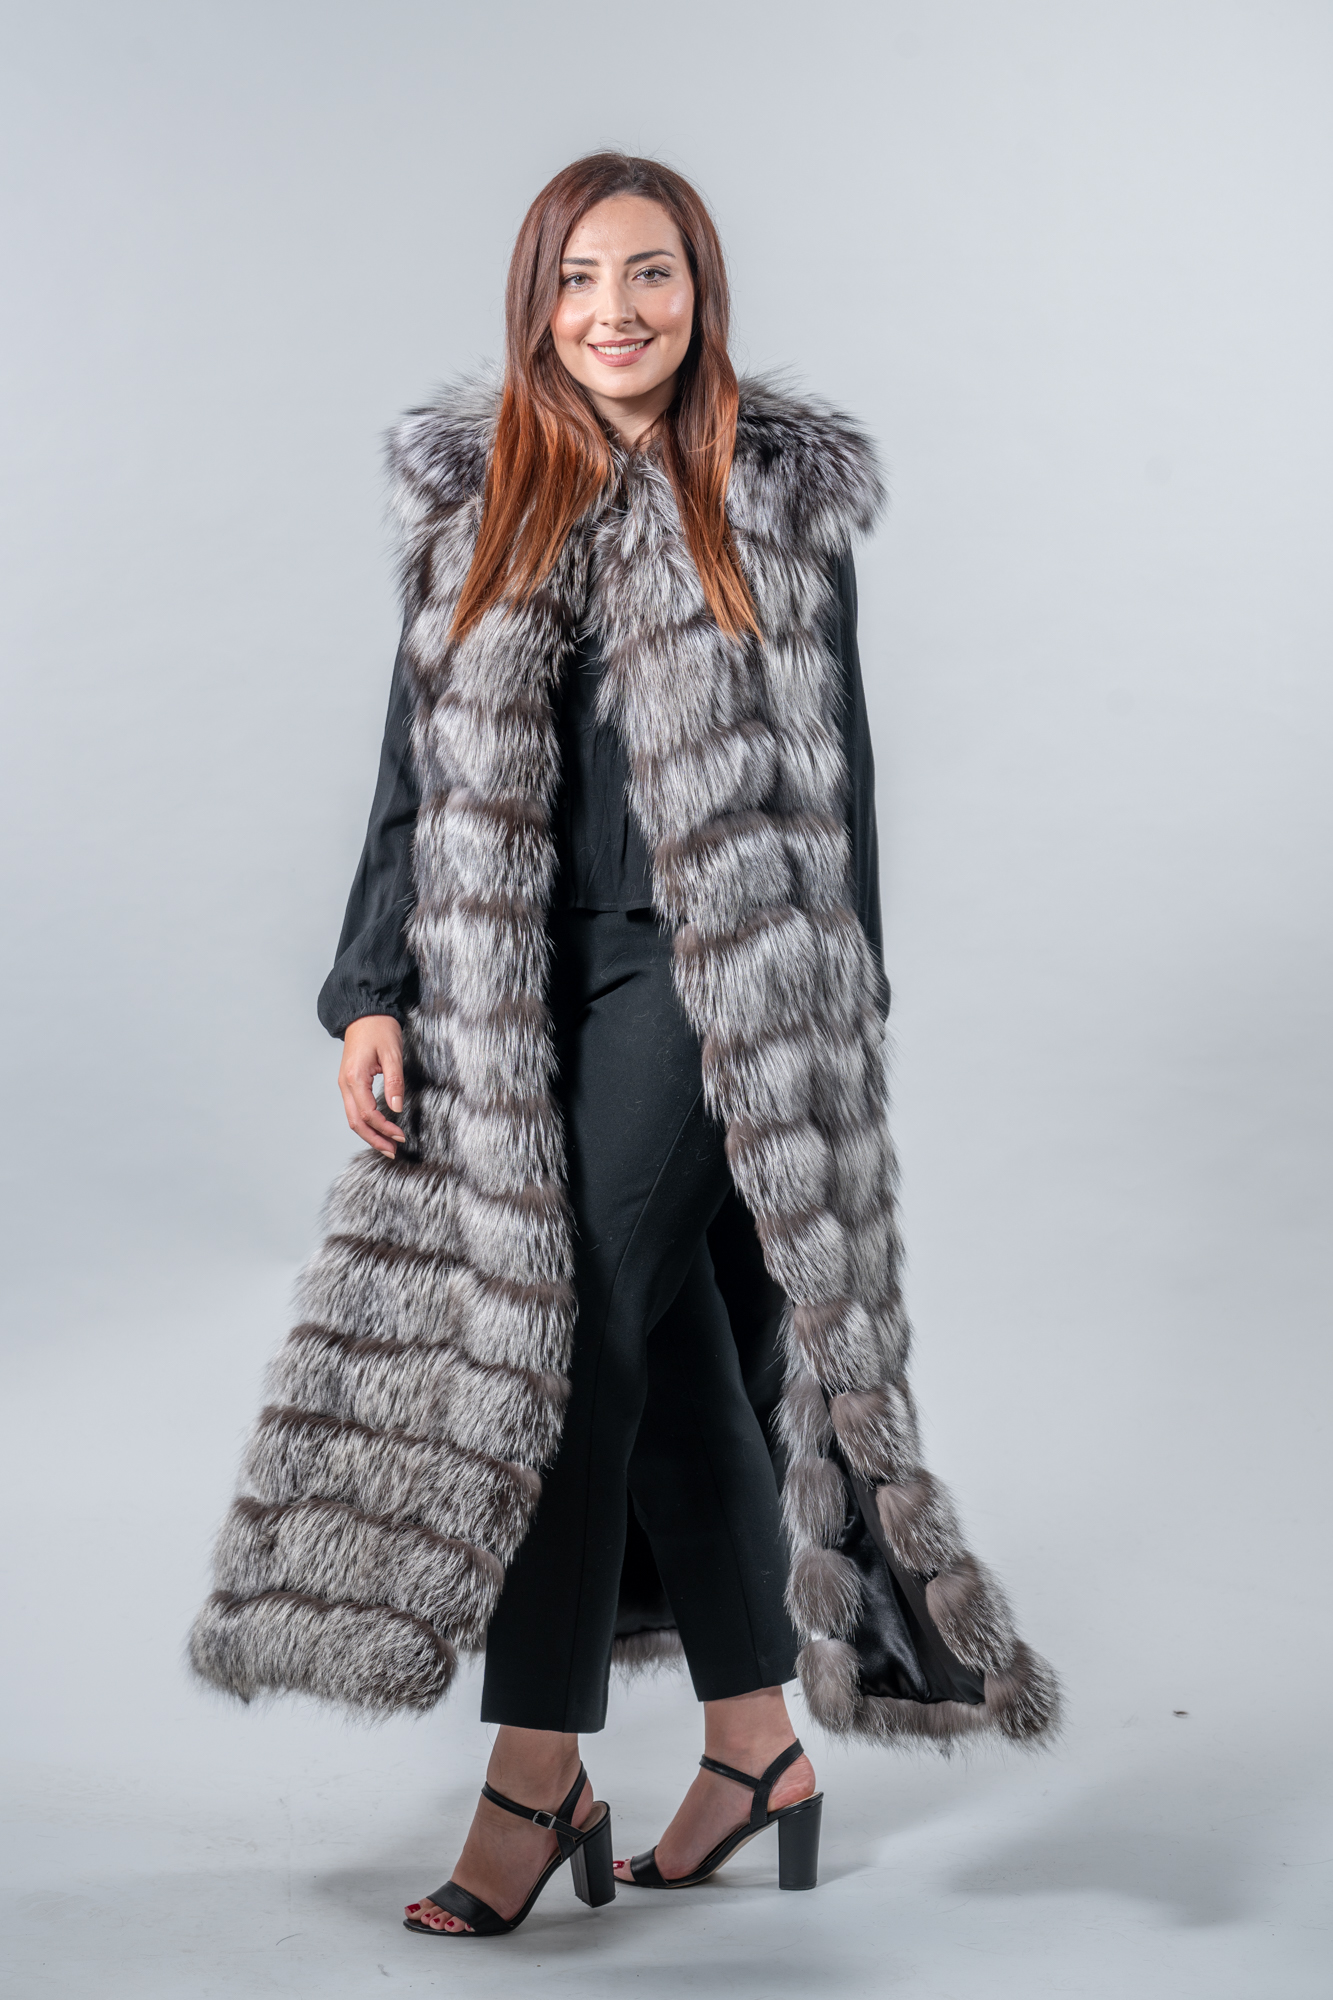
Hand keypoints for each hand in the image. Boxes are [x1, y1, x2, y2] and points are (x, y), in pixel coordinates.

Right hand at [338, 1014, 405, 1157]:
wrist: (365, 1013)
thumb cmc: (379, 1029)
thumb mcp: (392, 1053)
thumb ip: (394, 1082)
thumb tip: (396, 1108)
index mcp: (354, 1078)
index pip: (368, 1113)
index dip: (385, 1128)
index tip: (401, 1136)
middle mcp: (345, 1084)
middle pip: (356, 1122)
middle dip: (374, 1139)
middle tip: (392, 1151)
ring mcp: (345, 1084)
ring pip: (353, 1117)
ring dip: (369, 1134)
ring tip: (387, 1145)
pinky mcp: (350, 1082)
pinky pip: (355, 1109)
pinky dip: (366, 1122)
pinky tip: (378, 1128)